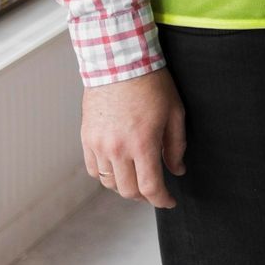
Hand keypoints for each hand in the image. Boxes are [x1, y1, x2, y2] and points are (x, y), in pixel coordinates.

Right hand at [82, 68, 186, 207]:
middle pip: (127, 190)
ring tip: (138, 179)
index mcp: (142, 144)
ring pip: (108, 182)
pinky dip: (106, 175)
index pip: (150, 186)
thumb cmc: (152, 84)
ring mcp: (98, 145)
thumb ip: (177, 145)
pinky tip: (119, 168)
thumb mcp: (175, 113)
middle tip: (156, 190)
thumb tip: (177, 169)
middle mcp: (117, 149)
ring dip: (124, 186)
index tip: (170, 201)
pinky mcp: (86, 138)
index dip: (162, 200)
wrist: (119, 63)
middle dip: (144, 196)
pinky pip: (93, 169)